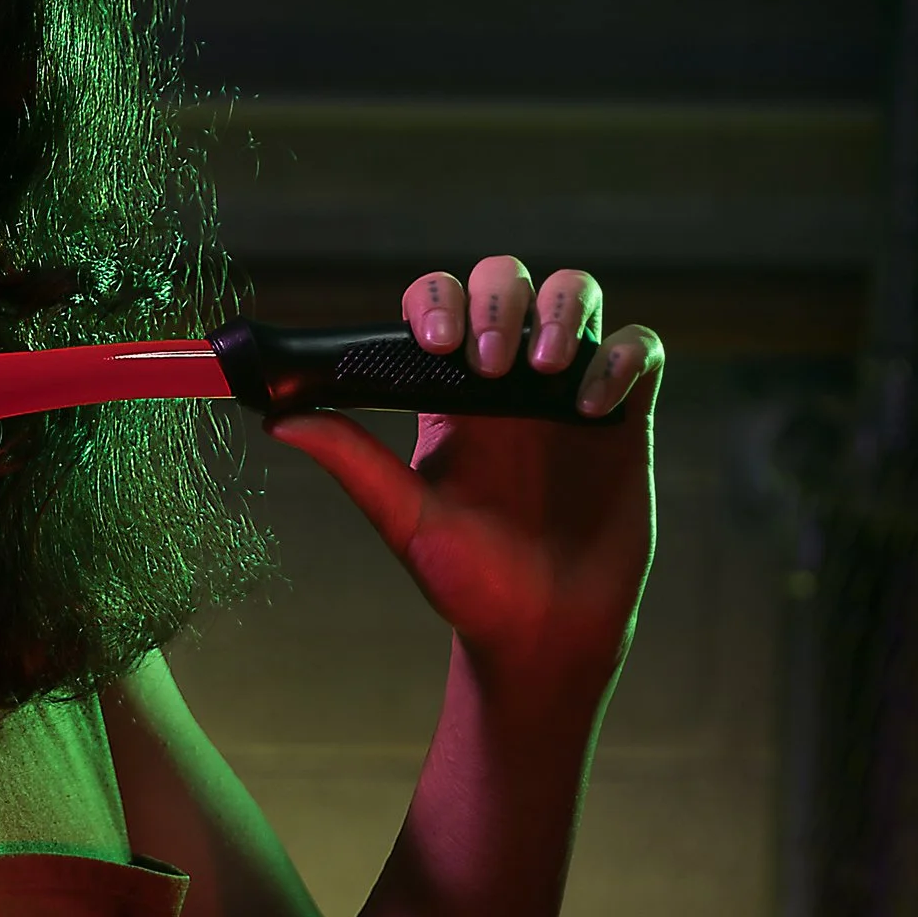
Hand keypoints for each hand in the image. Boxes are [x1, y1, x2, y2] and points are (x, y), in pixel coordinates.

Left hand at [268, 257, 660, 701]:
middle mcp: (509, 381)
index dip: (439, 302)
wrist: (539, 635)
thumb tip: (278, 419)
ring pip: (580, 297)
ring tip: (544, 370)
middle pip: (510, 281)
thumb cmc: (468, 583)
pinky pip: (640, 352)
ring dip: (563, 313)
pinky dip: (620, 359)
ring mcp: (569, 393)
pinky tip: (593, 409)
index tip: (437, 345)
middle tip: (489, 362)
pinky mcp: (625, 418)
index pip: (440, 303)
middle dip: (500, 299)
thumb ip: (354, 462)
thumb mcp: (405, 520)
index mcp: (448, 393)